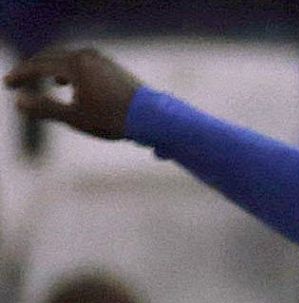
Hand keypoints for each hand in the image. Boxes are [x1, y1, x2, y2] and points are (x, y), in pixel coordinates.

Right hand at [4, 47, 142, 139]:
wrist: (153, 118)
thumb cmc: (113, 119)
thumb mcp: (74, 117)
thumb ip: (45, 108)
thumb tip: (19, 102)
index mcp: (75, 64)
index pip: (39, 65)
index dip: (21, 75)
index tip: (8, 84)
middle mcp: (87, 56)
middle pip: (51, 57)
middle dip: (33, 69)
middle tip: (18, 81)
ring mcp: (102, 60)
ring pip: (67, 59)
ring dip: (50, 68)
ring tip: (43, 81)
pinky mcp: (112, 67)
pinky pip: (82, 64)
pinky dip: (68, 71)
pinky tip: (67, 84)